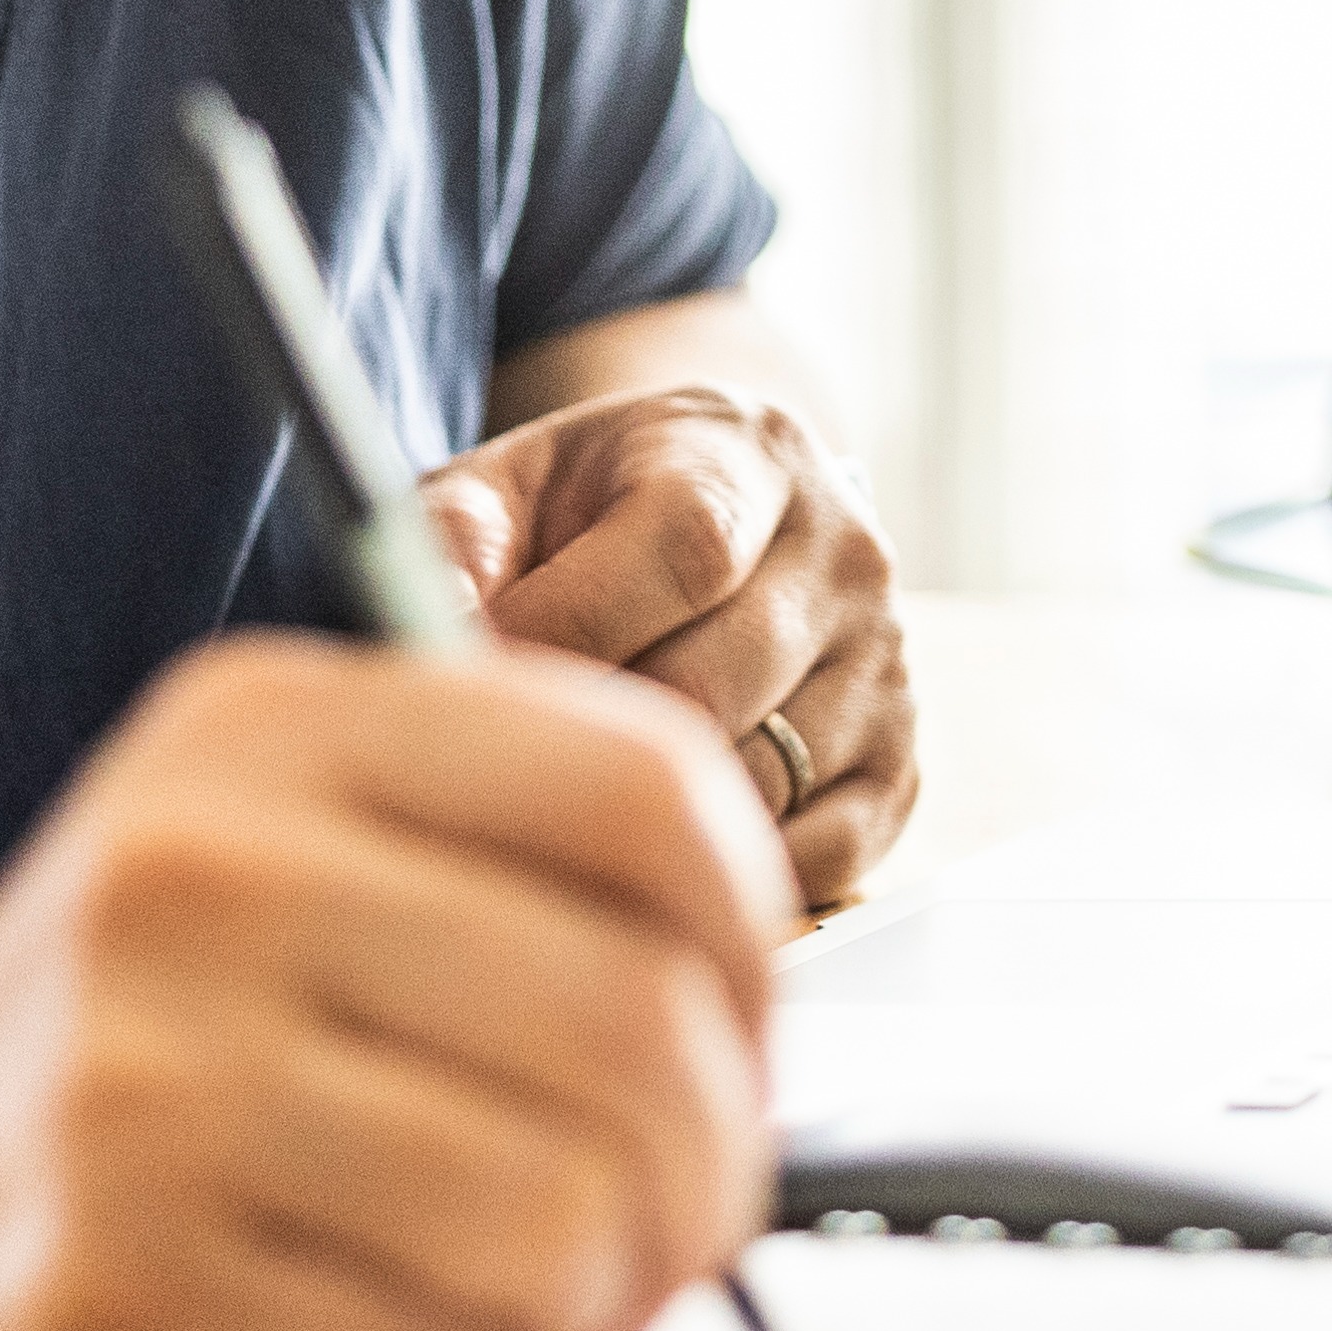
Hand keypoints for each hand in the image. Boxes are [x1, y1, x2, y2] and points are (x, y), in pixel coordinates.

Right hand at [0, 632, 784, 1330]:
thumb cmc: (116, 1047)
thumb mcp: (267, 849)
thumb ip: (496, 857)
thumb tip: (748, 1000)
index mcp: (262, 728)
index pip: (645, 793)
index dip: (757, 945)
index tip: (739, 1034)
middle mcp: (196, 872)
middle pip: (636, 1024)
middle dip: (711, 1171)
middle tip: (679, 1231)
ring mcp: (146, 1080)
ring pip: (564, 1211)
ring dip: (598, 1292)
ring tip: (539, 1292)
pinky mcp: (121, 1282)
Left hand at [421, 384, 915, 907]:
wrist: (716, 522)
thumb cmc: (584, 516)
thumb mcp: (506, 486)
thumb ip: (452, 540)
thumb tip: (433, 630)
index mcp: (749, 457)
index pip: (687, 546)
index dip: (568, 625)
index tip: (468, 676)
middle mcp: (845, 556)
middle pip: (716, 683)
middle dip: (586, 738)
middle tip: (498, 762)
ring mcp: (883, 668)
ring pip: (759, 782)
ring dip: (643, 814)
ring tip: (561, 801)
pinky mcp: (898, 768)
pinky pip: (814, 861)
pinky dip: (719, 872)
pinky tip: (646, 842)